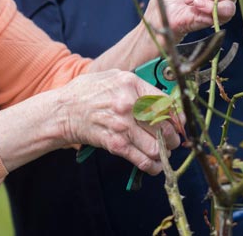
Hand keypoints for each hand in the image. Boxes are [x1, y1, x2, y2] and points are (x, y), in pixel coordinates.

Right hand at [58, 69, 180, 174]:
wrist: (63, 111)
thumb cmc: (87, 92)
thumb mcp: (112, 77)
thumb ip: (137, 85)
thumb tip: (163, 100)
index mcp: (130, 83)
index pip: (165, 102)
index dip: (176, 117)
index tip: (179, 125)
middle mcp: (129, 103)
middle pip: (164, 125)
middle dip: (172, 138)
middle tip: (172, 141)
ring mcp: (122, 125)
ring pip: (157, 146)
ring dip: (163, 154)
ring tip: (162, 154)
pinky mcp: (115, 144)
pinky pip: (142, 160)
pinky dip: (151, 167)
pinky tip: (152, 166)